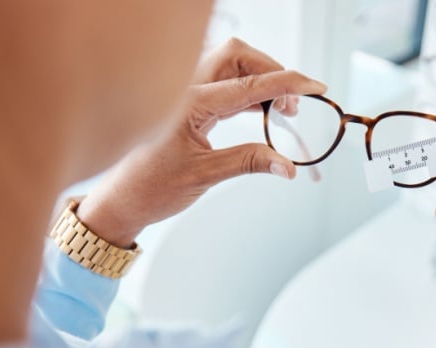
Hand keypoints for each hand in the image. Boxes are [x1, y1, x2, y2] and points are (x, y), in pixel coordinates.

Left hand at [76, 39, 326, 246]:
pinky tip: (260, 111)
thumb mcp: (204, 176)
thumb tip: (288, 166)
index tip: (316, 87)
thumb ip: (249, 162)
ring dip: (260, 81)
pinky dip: (246, 92)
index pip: (248, 84)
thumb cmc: (150, 188)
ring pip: (230, 66)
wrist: (119, 201)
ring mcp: (184, 94)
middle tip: (291, 108)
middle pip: (238, 57)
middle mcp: (185, 89)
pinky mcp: (186, 103)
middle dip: (271, 73)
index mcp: (189, 103)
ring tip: (280, 111)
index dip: (287, 83)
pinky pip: (221, 84)